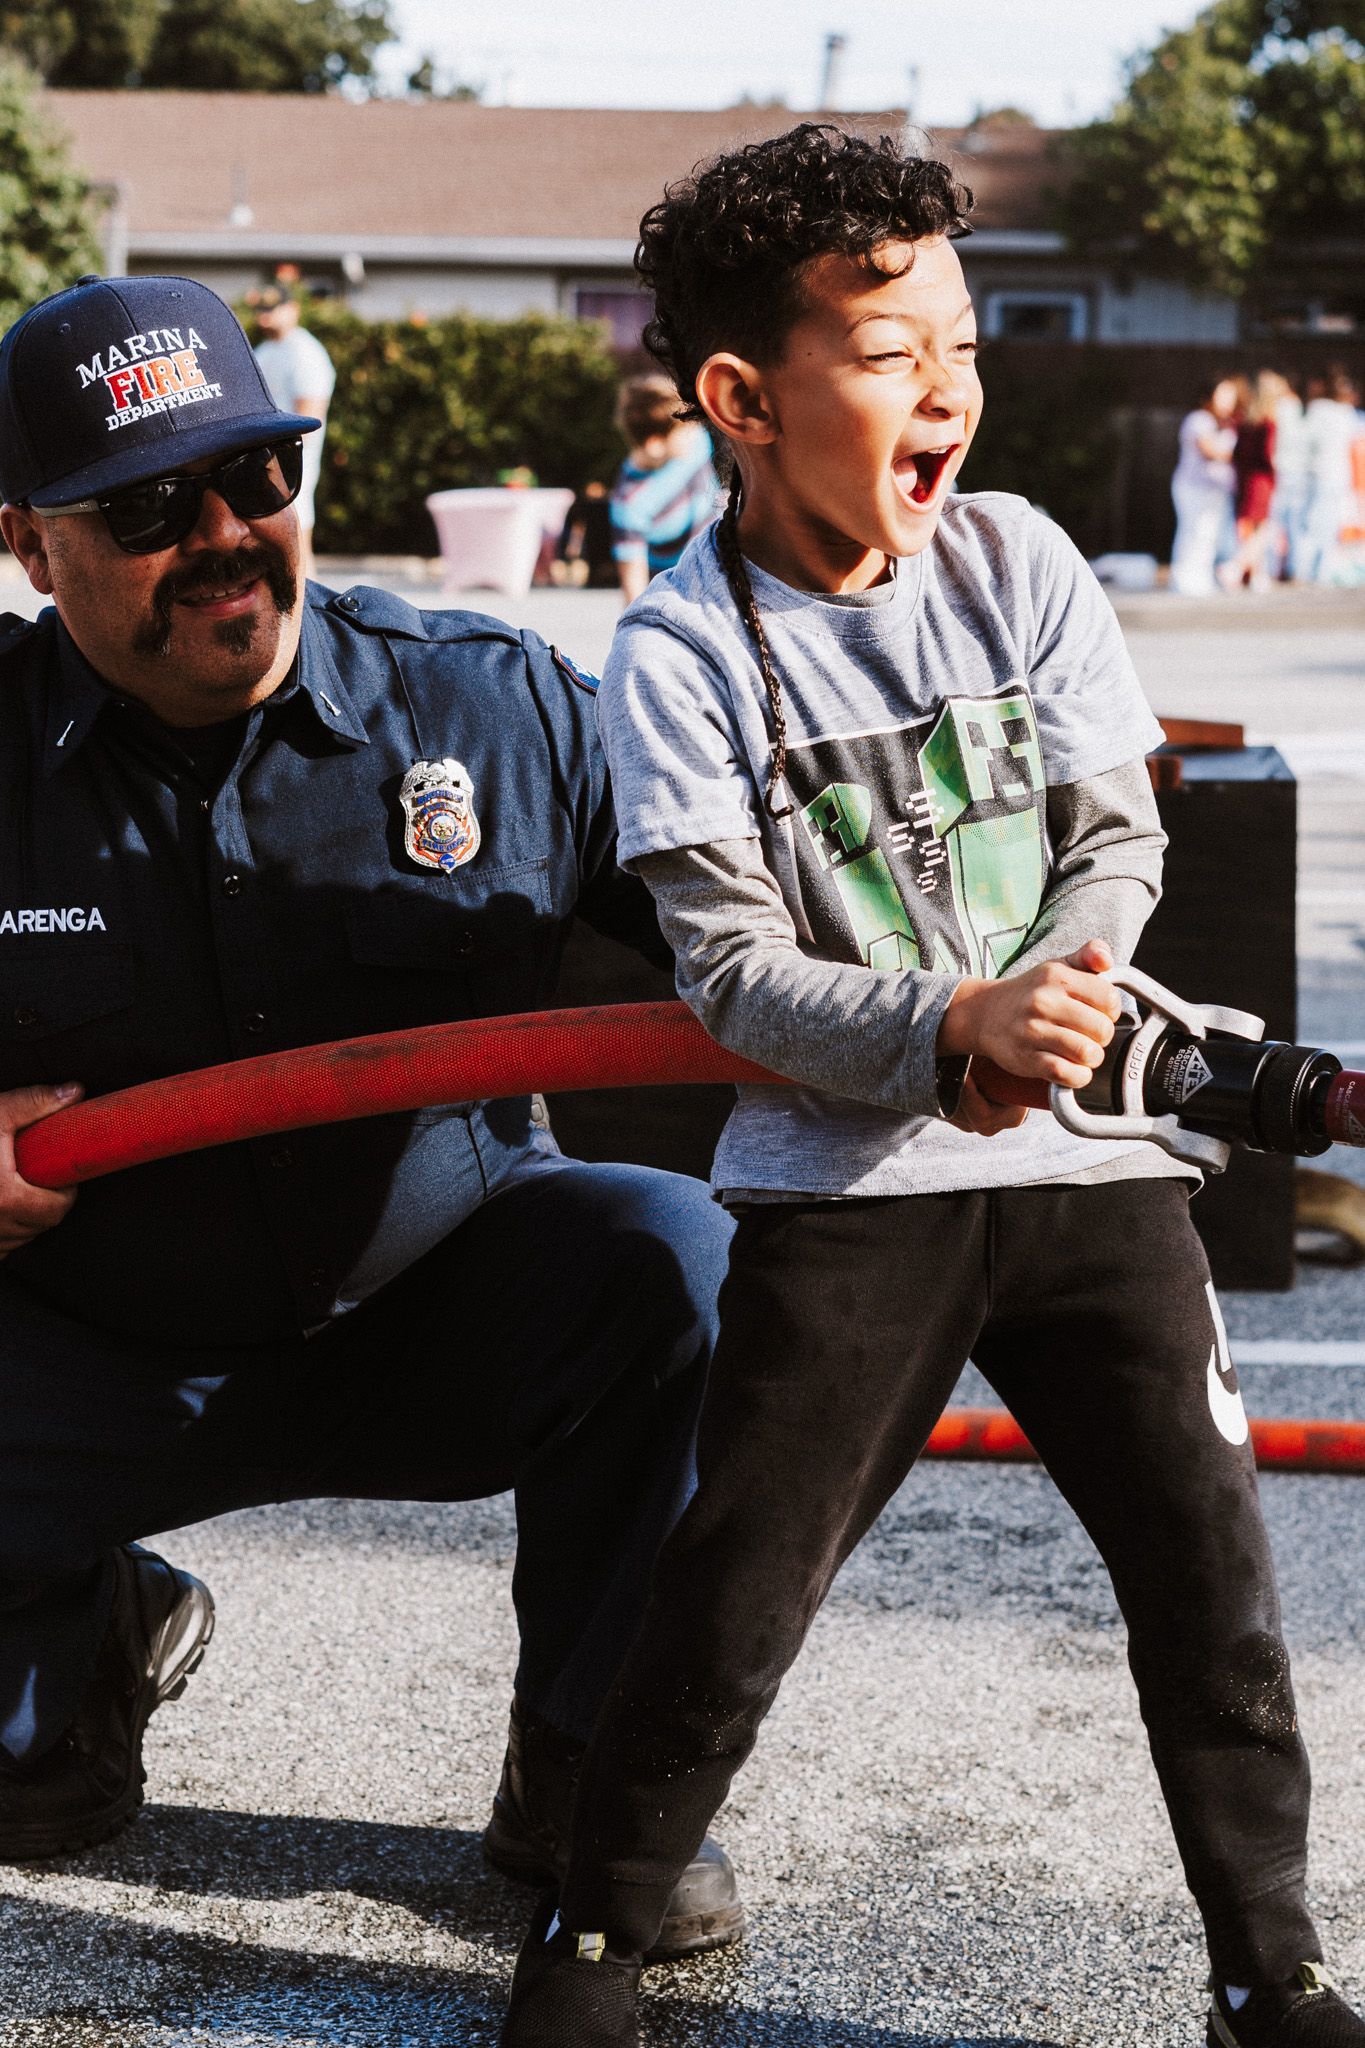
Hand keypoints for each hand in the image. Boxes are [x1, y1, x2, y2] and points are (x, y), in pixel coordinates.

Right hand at [0, 1081, 81, 1255]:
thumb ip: (33, 1104)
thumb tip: (72, 1092)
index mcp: (4, 1198)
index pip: (55, 1210)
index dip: (65, 1193)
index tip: (62, 1179)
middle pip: (40, 1226)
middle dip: (46, 1204)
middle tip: (41, 1180)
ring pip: (18, 1239)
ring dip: (23, 1220)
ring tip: (14, 1191)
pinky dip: (0, 1232)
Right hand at [938, 940, 1120, 1134]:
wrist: (985, 1014)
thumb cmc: (1030, 993)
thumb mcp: (1058, 966)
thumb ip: (1088, 955)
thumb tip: (1106, 959)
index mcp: (1057, 977)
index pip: (1109, 998)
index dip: (1111, 1010)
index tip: (1099, 1013)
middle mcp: (1044, 1002)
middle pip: (1102, 1029)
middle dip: (1102, 1037)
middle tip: (1089, 1035)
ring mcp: (1033, 1031)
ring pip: (1087, 1053)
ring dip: (1091, 1059)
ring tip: (1081, 1052)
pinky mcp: (1026, 1059)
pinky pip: (1066, 1074)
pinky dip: (1077, 1076)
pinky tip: (1072, 1068)